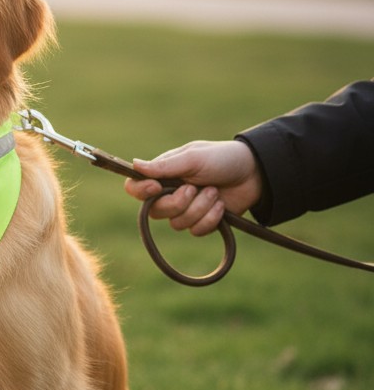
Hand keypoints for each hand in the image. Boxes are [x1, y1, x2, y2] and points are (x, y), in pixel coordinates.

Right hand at [123, 140, 262, 235]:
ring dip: (199, 208)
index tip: (156, 187)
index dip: (141, 191)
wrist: (255, 174)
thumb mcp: (194, 158)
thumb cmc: (222, 158)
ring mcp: (186, 209)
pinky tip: (221, 206)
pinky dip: (210, 219)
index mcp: (164, 174)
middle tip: (194, 188)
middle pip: (155, 211)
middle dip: (178, 203)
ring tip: (214, 193)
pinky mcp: (202, 222)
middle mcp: (170, 193)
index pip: (136, 187)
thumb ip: (165, 165)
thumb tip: (134, 165)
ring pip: (177, 223)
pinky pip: (196, 231)